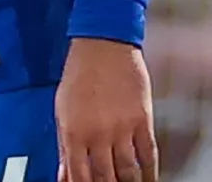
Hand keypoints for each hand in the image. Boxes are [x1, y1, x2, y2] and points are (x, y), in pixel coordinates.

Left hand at [57, 37, 157, 181]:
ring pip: (128, 172)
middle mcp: (98, 134)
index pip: (78, 176)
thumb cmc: (80, 73)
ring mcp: (122, 129)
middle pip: (104, 178)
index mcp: (74, 132)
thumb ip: (64, 145)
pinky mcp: (143, 121)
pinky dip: (149, 174)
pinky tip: (147, 181)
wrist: (104, 44)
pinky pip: (148, 155)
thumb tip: (64, 173)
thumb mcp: (62, 109)